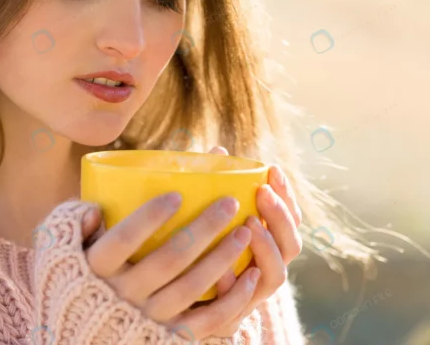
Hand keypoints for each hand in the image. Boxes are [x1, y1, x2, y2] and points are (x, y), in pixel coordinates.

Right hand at [79, 146, 260, 340]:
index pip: (123, 240)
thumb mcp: (62, 252)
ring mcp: (148, 318)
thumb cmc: (76, 279)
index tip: (176, 195)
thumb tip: (93, 208)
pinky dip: (232, 300)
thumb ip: (73, 225)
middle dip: (203, 229)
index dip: (149, 217)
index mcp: (97, 269)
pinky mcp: (170, 337)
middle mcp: (123, 295)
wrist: (84, 335)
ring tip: (245, 231)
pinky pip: (206, 321)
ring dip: (222, 258)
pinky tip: (251, 276)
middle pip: (168, 259)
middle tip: (229, 203)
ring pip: (192, 288)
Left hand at [207, 146, 302, 336]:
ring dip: (266, 248)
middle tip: (262, 193)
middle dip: (281, 217)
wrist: (176, 301)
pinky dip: (235, 287)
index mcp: (267, 243)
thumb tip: (216, 150)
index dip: (287, 195)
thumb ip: (214, 187)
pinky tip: (223, 272)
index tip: (273, 169)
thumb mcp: (205, 216)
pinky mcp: (233, 315)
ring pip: (276, 275)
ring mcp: (254, 294)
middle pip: (291, 245)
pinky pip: (241, 304)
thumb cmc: (194, 248)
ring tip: (249, 225)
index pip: (289, 219)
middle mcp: (267, 268)